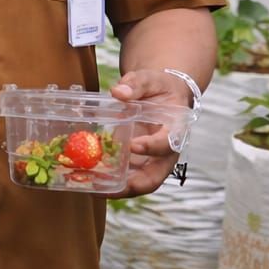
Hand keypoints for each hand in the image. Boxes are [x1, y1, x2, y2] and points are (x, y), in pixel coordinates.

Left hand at [104, 68, 194, 197]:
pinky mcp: (138, 161)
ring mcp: (152, 160)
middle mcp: (166, 151)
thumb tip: (118, 92)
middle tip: (112, 187)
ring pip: (140, 182)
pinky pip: (128, 176)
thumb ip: (136, 84)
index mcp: (176, 129)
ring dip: (120, 189)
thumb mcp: (151, 79)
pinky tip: (92, 181)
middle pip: (155, 176)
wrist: (163, 95)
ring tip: (96, 189)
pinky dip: (113, 181)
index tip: (133, 145)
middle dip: (134, 185)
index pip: (167, 143)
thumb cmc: (159, 88)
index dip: (151, 146)